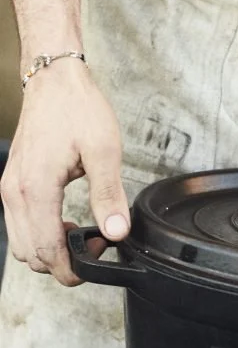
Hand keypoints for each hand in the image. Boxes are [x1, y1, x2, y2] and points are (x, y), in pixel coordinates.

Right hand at [1, 59, 129, 285]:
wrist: (54, 79)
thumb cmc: (77, 109)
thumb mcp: (104, 151)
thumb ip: (109, 195)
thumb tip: (116, 232)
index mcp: (35, 188)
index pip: (46, 251)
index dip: (71, 269)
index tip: (95, 263)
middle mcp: (14, 192)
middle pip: (30, 254)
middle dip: (61, 261)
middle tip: (94, 245)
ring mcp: (9, 188)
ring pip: (21, 244)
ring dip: (49, 249)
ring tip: (81, 233)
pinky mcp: (12, 184)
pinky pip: (19, 225)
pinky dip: (40, 234)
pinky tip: (65, 221)